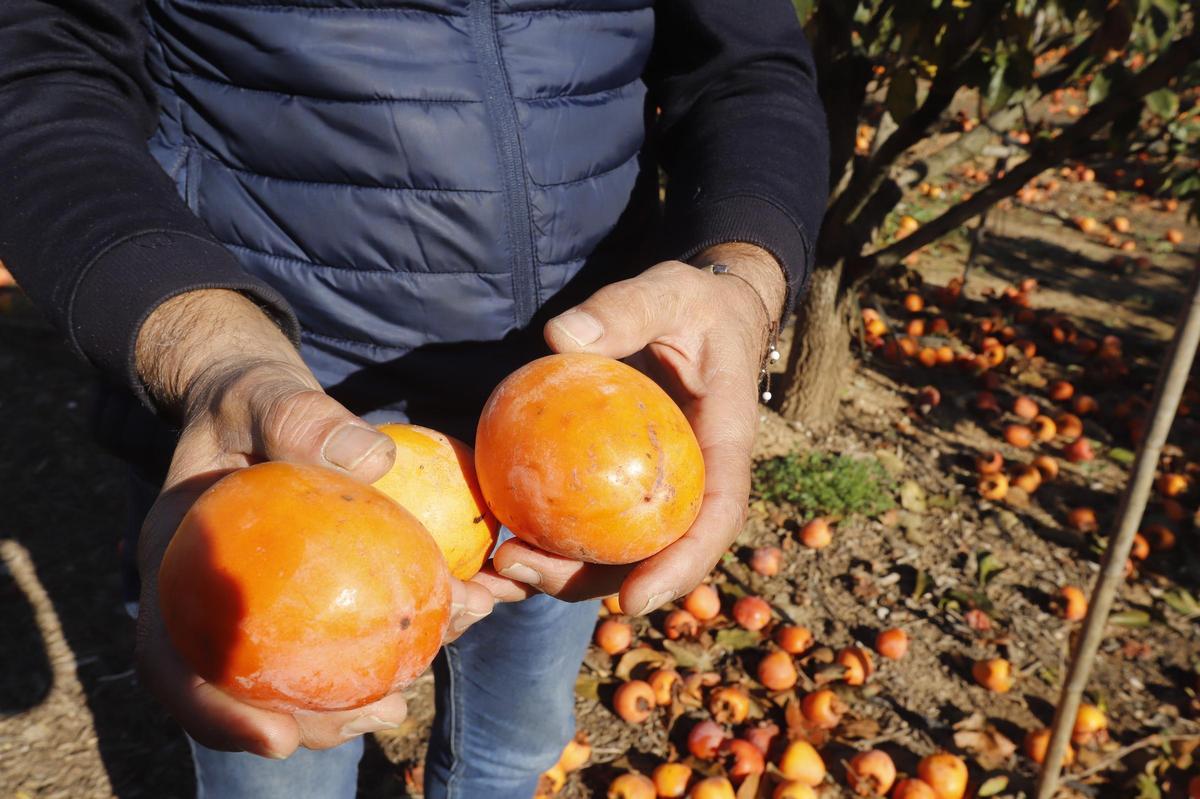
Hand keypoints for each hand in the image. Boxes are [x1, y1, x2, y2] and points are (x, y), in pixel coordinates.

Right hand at [133, 291, 492, 757]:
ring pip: (298, 678)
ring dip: (360, 697)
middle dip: (312, 723)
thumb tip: (373, 458)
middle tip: (384, 715)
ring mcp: (260, 611)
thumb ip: (300, 418)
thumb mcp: (266, 396)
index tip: (276, 740)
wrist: (261, 405)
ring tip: (417, 691)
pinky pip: (347, 635)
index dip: (213, 712)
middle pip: (243, 694)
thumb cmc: (253, 402)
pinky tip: (455, 619)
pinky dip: (396, 639)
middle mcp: (211, 607)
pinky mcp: (308, 602)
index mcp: (175, 570)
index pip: (172, 660)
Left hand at [473, 244, 784, 614]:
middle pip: (655, 553)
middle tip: (522, 571)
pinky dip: (552, 530)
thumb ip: (625, 308)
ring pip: (618, 546)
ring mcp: (658, 485)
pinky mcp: (624, 478)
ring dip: (562, 567)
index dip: (683, 568)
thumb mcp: (669, 291)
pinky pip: (592, 514)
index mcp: (723, 444)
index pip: (716, 517)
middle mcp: (694, 479)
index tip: (637, 600)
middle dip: (594, 582)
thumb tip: (560, 338)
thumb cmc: (694, 304)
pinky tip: (501, 525)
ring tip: (500, 560)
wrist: (704, 312)